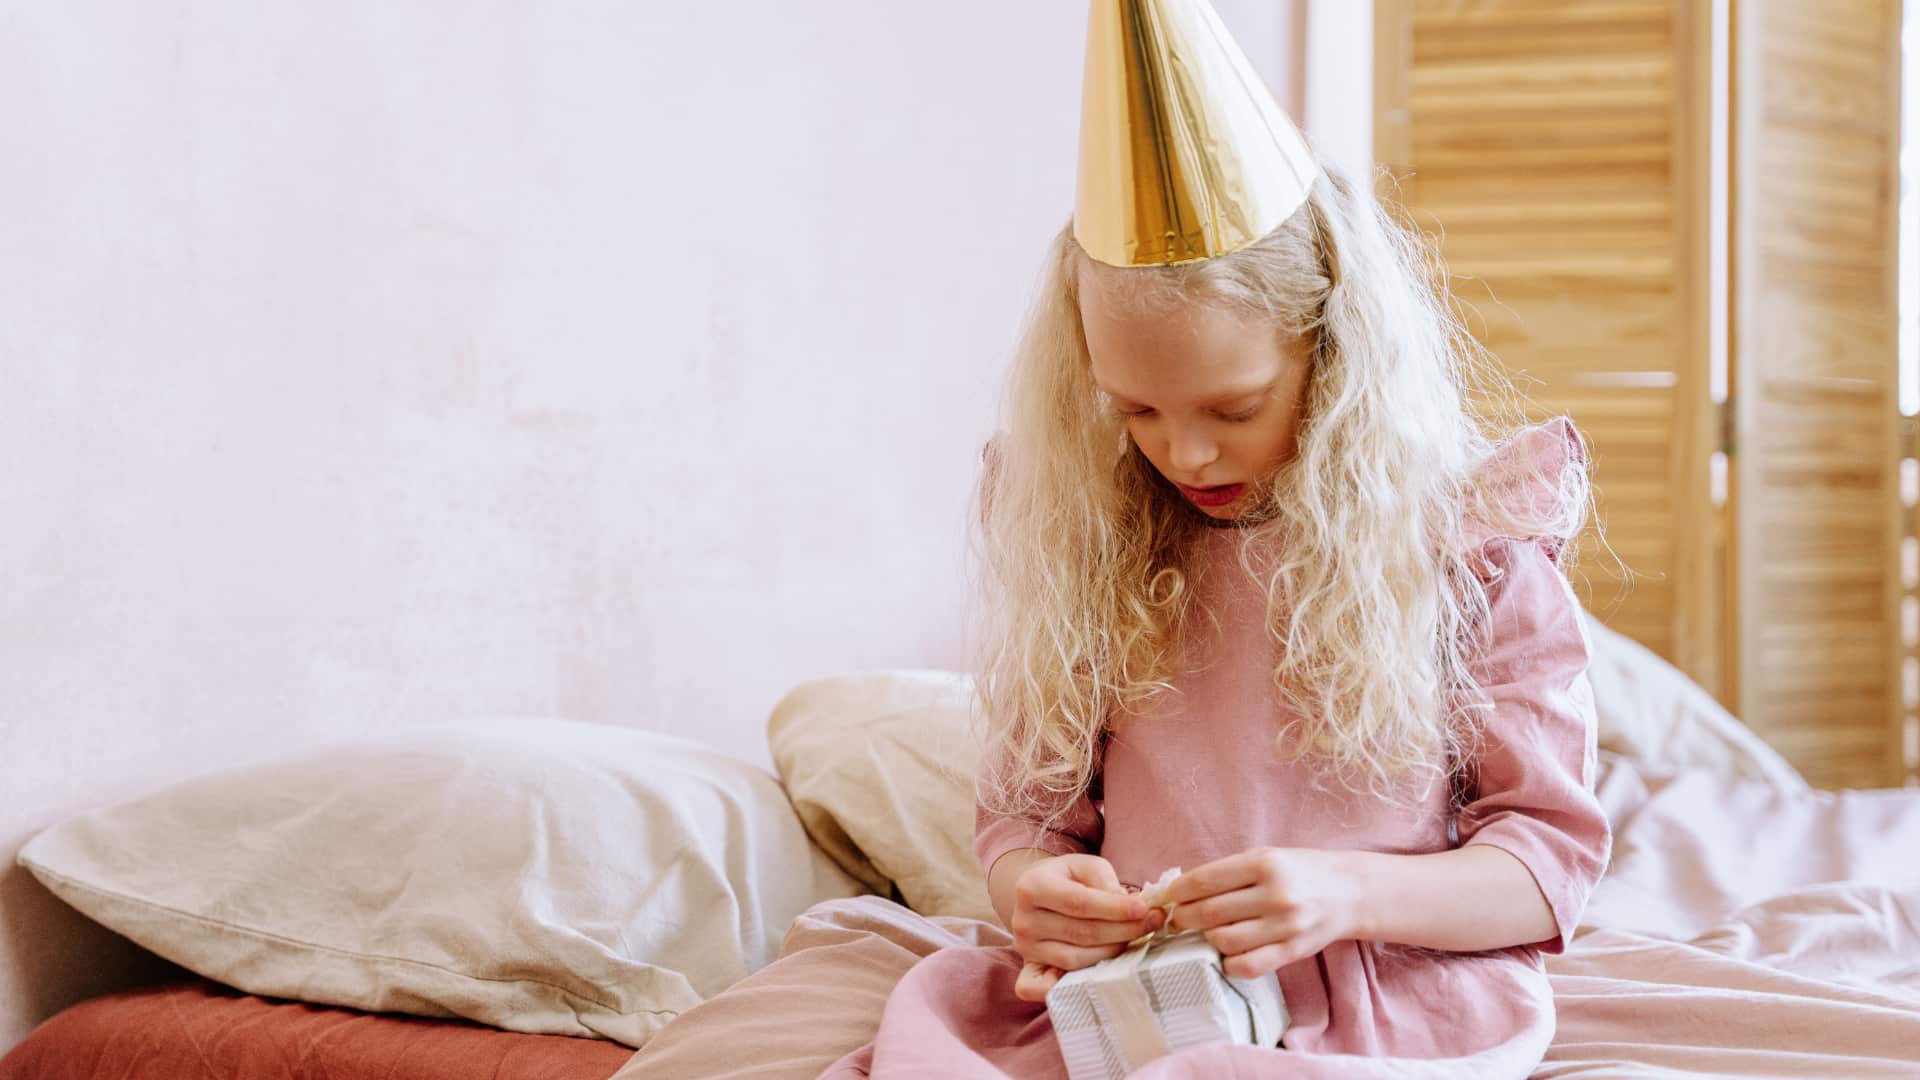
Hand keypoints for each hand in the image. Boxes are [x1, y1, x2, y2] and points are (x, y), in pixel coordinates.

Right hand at [1008, 853, 1164, 1001]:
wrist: (1036, 895)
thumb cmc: (1067, 879)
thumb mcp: (1085, 866)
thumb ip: (1105, 881)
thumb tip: (1128, 906)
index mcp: (1032, 887)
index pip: (1080, 903)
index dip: (1116, 909)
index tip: (1145, 909)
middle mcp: (1022, 920)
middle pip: (1081, 933)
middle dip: (1123, 931)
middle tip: (1152, 924)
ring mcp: (1024, 950)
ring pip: (1074, 960)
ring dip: (1111, 954)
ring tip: (1134, 941)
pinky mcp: (1026, 972)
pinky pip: (1043, 989)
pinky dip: (1067, 988)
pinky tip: (1095, 977)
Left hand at [1163, 847, 1358, 979]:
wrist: (1349, 891)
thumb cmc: (1300, 871)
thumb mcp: (1267, 857)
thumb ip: (1229, 872)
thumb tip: (1183, 890)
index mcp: (1264, 864)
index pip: (1205, 880)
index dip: (1178, 891)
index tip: (1168, 897)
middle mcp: (1275, 894)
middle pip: (1210, 912)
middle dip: (1185, 917)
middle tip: (1180, 918)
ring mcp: (1285, 925)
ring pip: (1225, 940)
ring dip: (1207, 939)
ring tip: (1206, 933)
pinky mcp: (1293, 950)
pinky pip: (1249, 965)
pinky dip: (1229, 963)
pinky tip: (1227, 954)